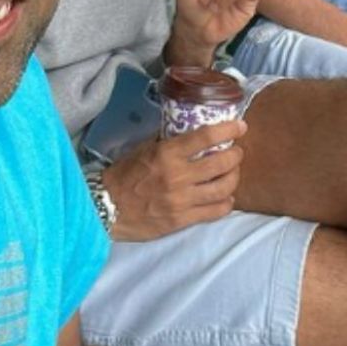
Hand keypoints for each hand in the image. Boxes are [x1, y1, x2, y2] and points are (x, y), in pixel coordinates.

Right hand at [101, 120, 247, 241]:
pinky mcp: (183, 219)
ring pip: (224, 188)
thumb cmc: (123, 175)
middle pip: (222, 163)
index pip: (205, 137)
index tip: (240, 126)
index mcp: (166, 154)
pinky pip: (216, 211)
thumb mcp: (141, 150)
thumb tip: (187, 131)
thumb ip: (165, 141)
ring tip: (232, 173)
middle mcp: (178, 176)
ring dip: (234, 178)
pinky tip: (225, 197)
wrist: (106, 207)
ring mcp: (182, 200)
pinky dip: (226, 202)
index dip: (228, 129)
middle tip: (236, 151)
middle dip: (236, 155)